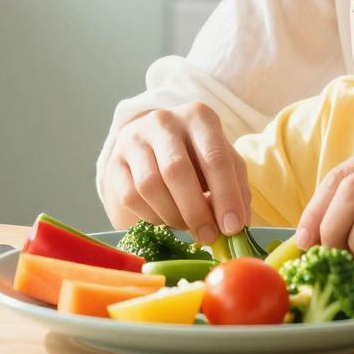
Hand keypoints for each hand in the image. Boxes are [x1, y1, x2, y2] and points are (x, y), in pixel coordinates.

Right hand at [99, 103, 249, 246]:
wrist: (153, 147)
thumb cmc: (196, 156)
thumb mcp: (222, 162)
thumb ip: (235, 189)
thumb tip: (239, 225)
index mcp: (199, 116)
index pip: (214, 157)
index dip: (226, 196)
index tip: (232, 227)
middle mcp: (164, 121)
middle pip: (177, 171)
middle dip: (196, 211)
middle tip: (208, 237)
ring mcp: (134, 139)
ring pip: (150, 185)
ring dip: (173, 215)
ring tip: (188, 227)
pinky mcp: (114, 162)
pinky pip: (131, 196)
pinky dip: (151, 216)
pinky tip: (164, 219)